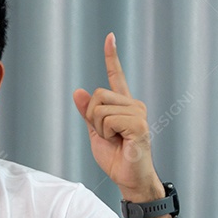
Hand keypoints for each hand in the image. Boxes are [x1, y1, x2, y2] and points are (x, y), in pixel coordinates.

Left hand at [73, 33, 162, 201]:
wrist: (129, 180)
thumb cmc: (117, 159)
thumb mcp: (96, 133)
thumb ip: (88, 113)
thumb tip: (79, 91)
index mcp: (125, 105)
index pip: (116, 77)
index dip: (112, 57)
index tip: (110, 37)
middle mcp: (134, 105)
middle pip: (98, 95)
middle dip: (92, 117)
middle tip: (107, 135)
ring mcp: (138, 113)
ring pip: (100, 108)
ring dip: (99, 129)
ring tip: (115, 141)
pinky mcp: (139, 124)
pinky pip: (108, 120)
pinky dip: (106, 134)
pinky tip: (120, 142)